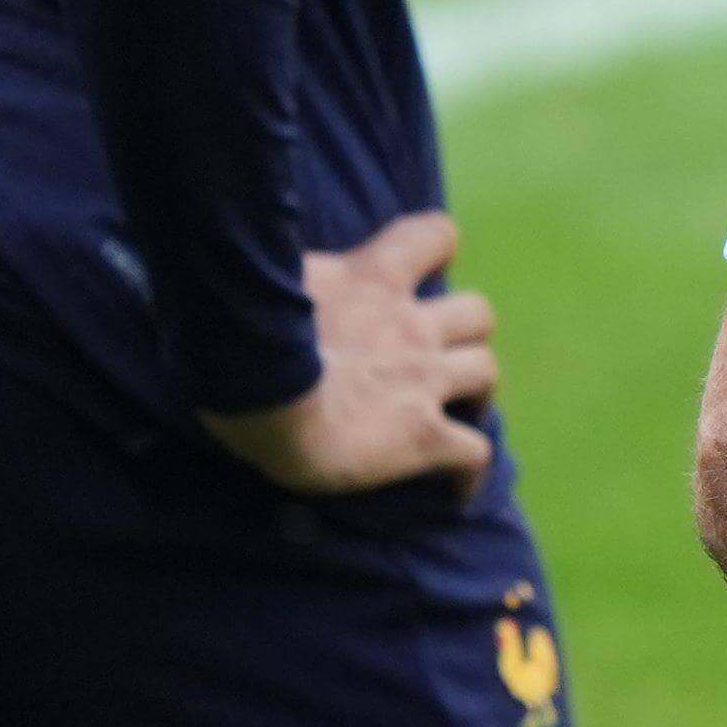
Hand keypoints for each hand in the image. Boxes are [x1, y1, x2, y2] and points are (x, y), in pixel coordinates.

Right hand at [199, 211, 498, 501]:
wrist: (257, 395)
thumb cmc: (240, 334)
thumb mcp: (268, 279)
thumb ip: (288, 275)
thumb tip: (253, 263)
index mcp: (372, 279)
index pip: (434, 235)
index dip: (437, 249)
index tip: (428, 265)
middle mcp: (410, 326)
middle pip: (477, 313)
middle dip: (465, 333)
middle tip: (437, 356)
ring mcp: (423, 381)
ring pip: (486, 373)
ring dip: (476, 391)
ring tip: (458, 413)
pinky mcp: (423, 436)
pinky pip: (474, 453)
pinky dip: (468, 472)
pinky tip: (455, 491)